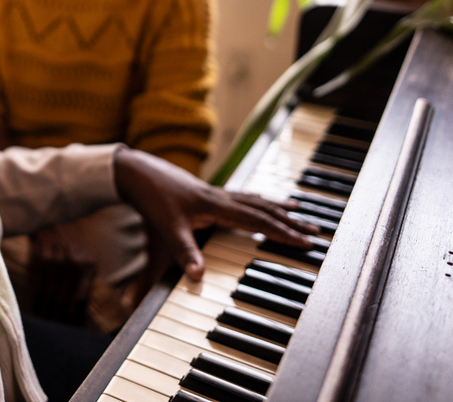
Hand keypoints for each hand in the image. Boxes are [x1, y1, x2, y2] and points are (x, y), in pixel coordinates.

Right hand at [25, 223, 95, 323]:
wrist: (53, 222)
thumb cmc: (72, 245)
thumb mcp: (87, 260)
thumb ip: (86, 284)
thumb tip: (82, 314)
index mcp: (86, 265)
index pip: (80, 299)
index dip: (74, 317)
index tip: (69, 329)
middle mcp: (71, 263)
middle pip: (63, 299)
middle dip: (58, 318)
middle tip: (54, 332)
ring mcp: (53, 261)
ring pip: (48, 295)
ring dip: (45, 312)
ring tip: (43, 325)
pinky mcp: (37, 260)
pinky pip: (35, 286)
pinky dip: (33, 300)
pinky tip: (33, 310)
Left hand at [113, 148, 316, 280]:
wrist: (136, 172)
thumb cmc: (151, 200)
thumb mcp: (167, 230)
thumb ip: (184, 254)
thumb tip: (198, 278)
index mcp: (217, 206)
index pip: (258, 221)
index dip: (283, 232)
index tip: (306, 242)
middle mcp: (221, 197)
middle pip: (264, 208)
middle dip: (290, 221)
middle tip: (316, 230)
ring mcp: (215, 193)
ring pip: (254, 199)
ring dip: (277, 207)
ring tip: (298, 209)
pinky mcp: (207, 192)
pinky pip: (241, 196)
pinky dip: (258, 199)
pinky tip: (260, 200)